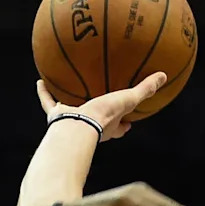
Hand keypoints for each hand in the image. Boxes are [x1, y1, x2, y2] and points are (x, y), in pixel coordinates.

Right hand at [37, 73, 166, 141]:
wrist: (77, 127)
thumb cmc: (103, 118)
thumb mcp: (128, 100)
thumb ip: (144, 90)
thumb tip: (163, 76)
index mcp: (108, 127)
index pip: (120, 128)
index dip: (126, 125)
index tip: (130, 121)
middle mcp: (90, 127)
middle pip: (96, 123)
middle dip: (98, 115)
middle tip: (99, 104)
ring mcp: (72, 123)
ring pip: (71, 112)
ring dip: (69, 103)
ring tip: (66, 89)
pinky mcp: (56, 118)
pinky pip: (49, 103)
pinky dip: (45, 93)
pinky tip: (41, 81)